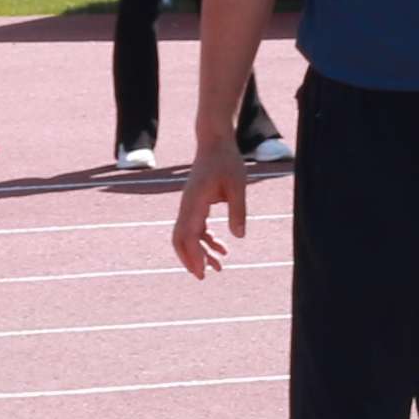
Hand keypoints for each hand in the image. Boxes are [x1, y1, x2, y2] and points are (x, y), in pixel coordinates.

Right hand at [173, 154, 249, 278]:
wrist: (215, 142)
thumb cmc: (227, 161)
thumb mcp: (237, 185)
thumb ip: (238, 210)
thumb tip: (238, 237)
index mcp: (194, 202)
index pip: (188, 235)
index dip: (193, 256)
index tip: (202, 273)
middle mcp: (187, 205)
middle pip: (180, 239)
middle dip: (190, 259)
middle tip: (203, 276)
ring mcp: (190, 205)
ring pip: (189, 235)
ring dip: (201, 252)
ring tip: (219, 267)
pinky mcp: (197, 203)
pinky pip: (196, 227)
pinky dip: (206, 240)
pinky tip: (222, 248)